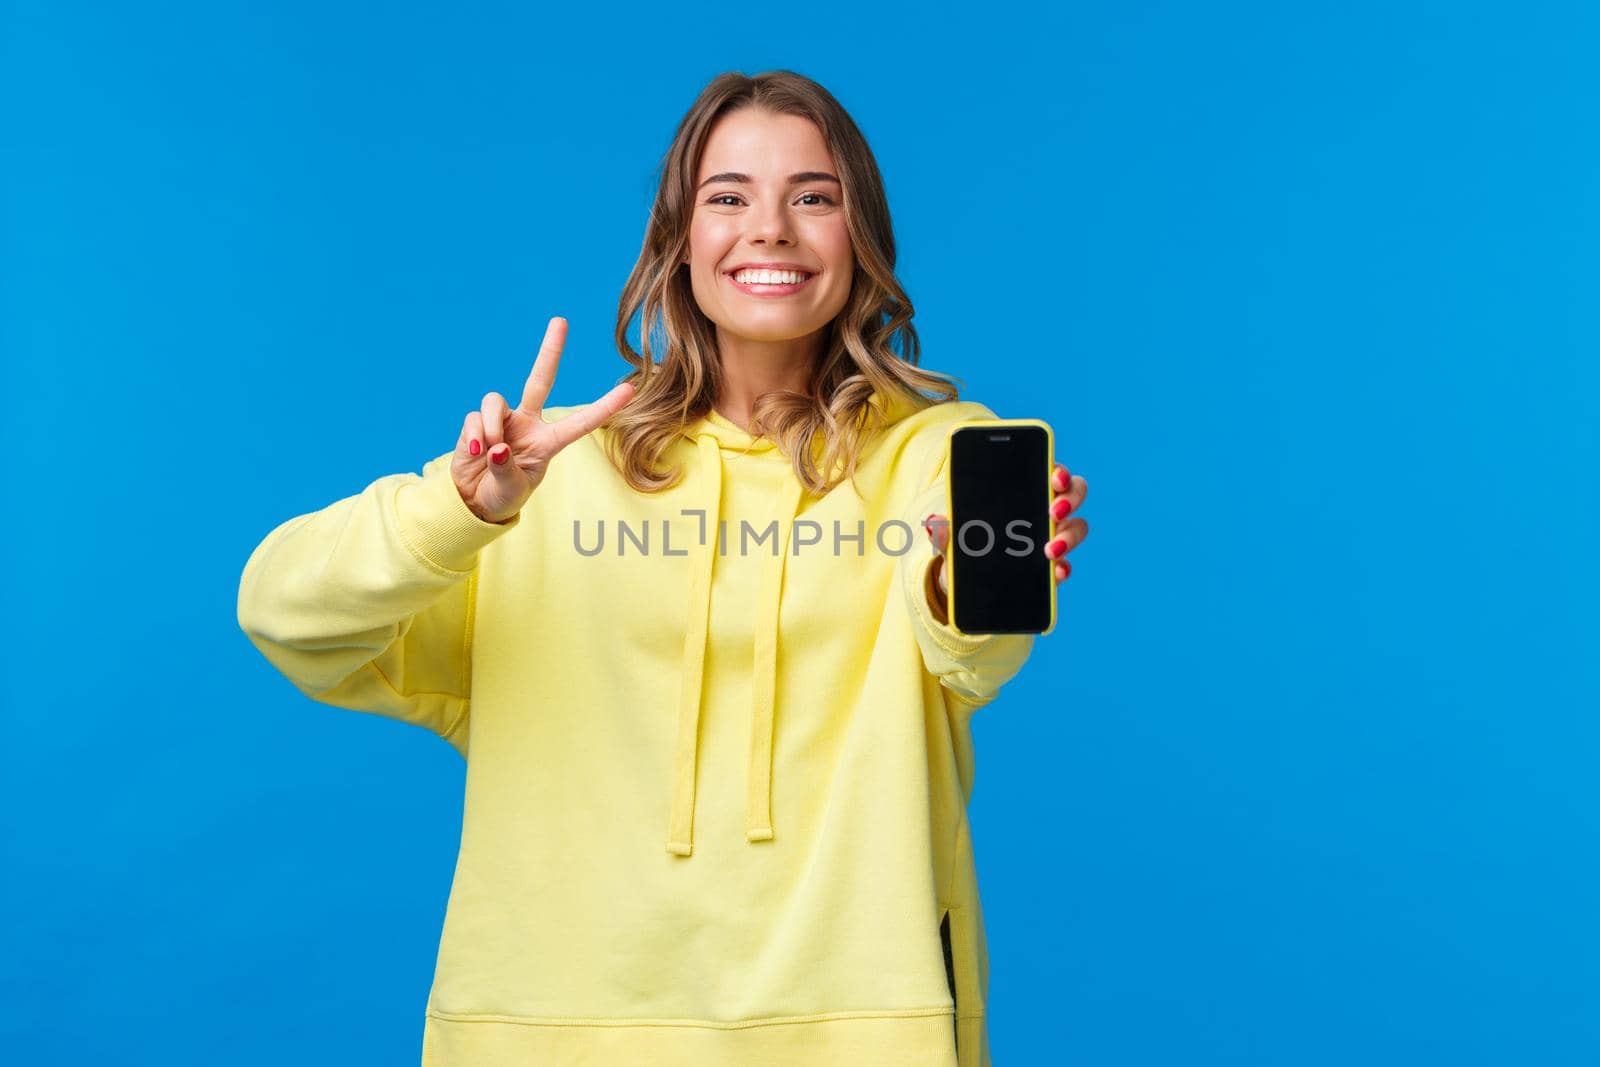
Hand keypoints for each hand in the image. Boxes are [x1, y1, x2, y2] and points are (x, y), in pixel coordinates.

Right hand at [451, 316, 635, 523]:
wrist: (472, 501)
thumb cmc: (502, 496)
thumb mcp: (511, 489)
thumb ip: (507, 469)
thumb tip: (497, 446)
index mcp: (548, 442)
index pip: (580, 422)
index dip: (604, 407)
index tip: (630, 390)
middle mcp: (528, 424)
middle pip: (540, 380)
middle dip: (550, 350)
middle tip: (561, 321)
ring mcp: (503, 420)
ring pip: (495, 400)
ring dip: (493, 426)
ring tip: (489, 453)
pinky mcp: (477, 422)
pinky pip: (476, 418)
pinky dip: (474, 435)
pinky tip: (474, 452)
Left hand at [921, 462, 1089, 616]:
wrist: (960, 576)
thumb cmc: (961, 539)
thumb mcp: (950, 532)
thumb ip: (944, 529)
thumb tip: (933, 524)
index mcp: (1026, 488)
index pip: (1050, 470)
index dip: (1058, 471)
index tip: (1055, 476)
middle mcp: (1046, 508)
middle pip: (1073, 494)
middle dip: (1069, 499)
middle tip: (1054, 510)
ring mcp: (1053, 536)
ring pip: (1076, 528)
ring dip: (1069, 536)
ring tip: (1051, 549)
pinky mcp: (1051, 566)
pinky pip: (1065, 565)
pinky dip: (1064, 568)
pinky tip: (1057, 571)